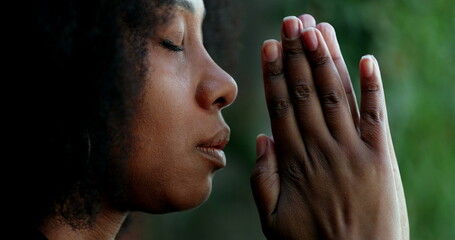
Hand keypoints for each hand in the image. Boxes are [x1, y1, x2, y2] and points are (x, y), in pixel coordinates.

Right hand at [251, 15, 408, 238]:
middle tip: (292, 22)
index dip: (275, 74)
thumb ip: (262, 181)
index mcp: (293, 163)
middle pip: (307, 92)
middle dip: (298, 54)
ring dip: (328, 59)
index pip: (281, 107)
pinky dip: (373, 86)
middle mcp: (322, 149)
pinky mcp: (381, 158)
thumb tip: (262, 139)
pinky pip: (376, 116)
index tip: (270, 46)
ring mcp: (353, 151)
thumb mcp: (273, 222)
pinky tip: (366, 59)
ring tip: (318, 28)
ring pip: (337, 95)